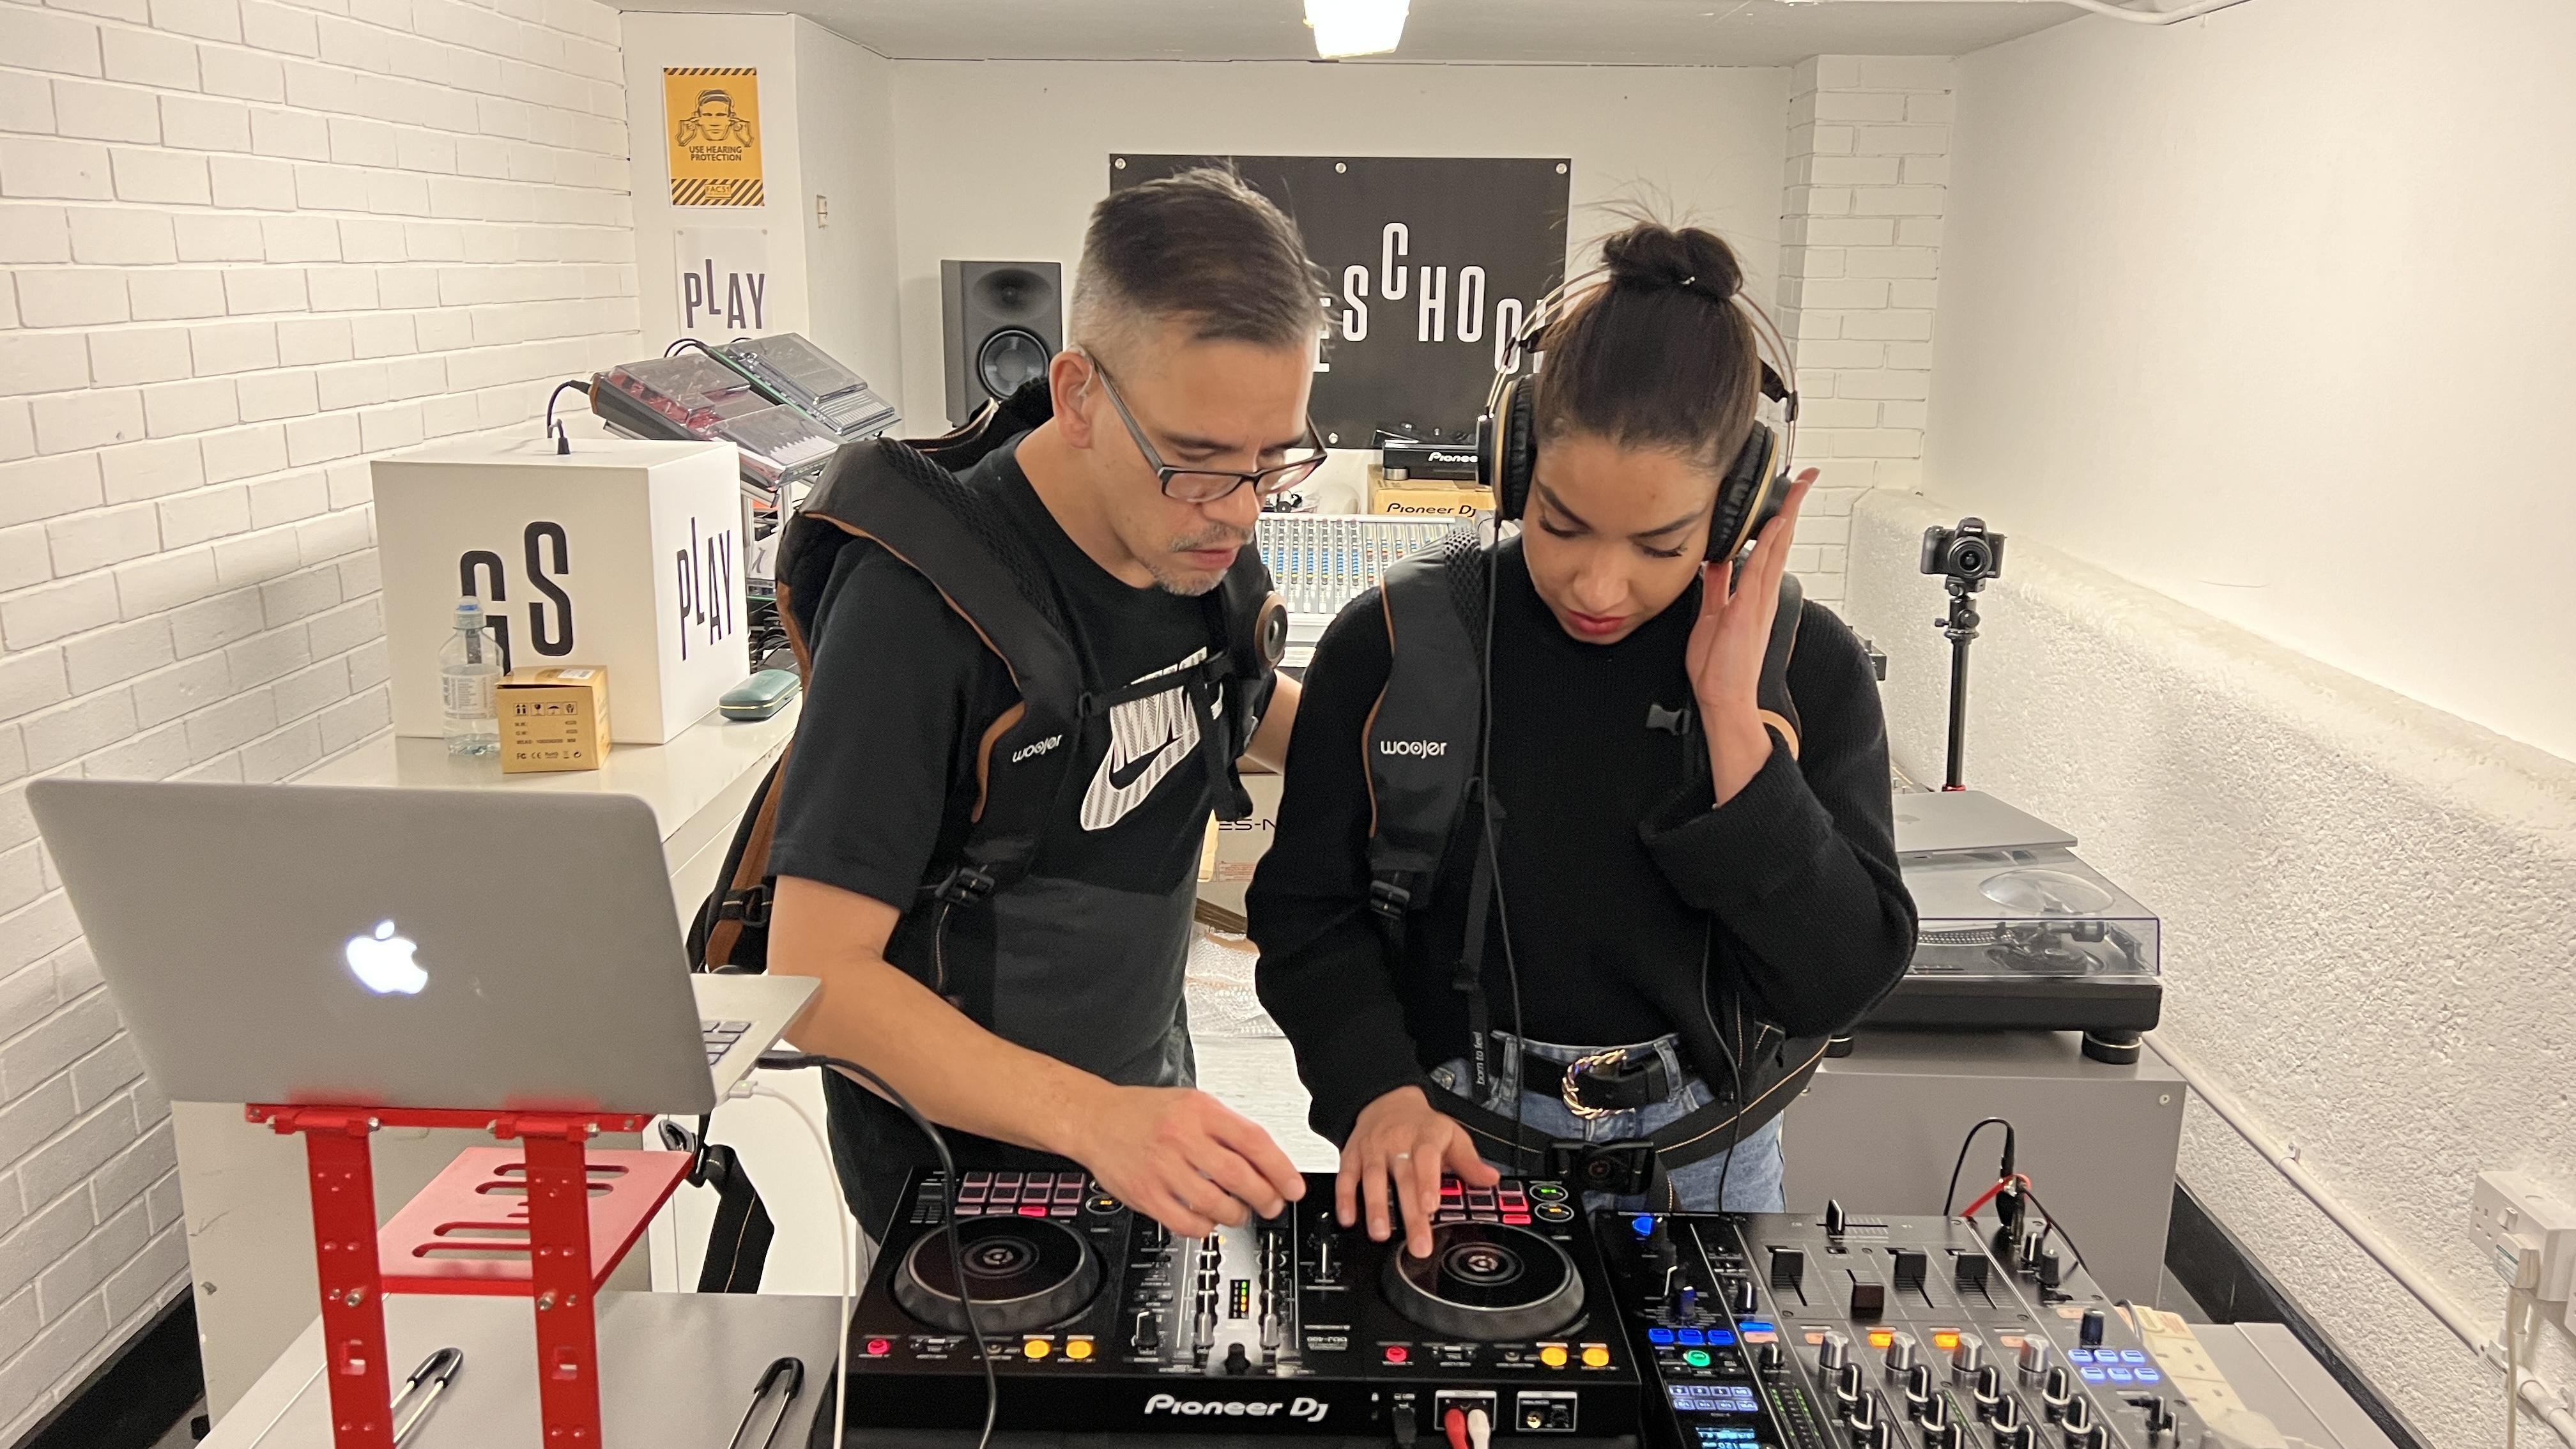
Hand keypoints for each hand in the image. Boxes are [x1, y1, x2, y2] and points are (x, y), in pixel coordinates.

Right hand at [1068, 1085, 1305, 1237]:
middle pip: (1239, 1176)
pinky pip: (1187, 1222)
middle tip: (1272, 1205)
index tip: (1293, 1187)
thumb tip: (1268, 1161)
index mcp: (1200, 1111)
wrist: (1095, 1119)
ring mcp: (1162, 1167)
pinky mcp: (1146, 1194)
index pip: (1254, 1142)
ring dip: (1237, 1215)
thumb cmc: (1145, 1112)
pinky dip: (1205, 1227)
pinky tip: (1208, 1220)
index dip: (1281, 1169)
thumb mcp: (1191, 1103)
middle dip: (1265, 1197)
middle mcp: (1181, 1137)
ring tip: (1240, 1214)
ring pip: (1216, 1204)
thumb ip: (1227, 1128)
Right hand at [1336, 1086, 1499, 1258]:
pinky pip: (1346, 1176)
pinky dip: (1345, 1197)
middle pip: (1403, 1178)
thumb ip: (1469, 1161)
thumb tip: (1490, 1180)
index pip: (1426, 1157)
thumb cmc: (1423, 1126)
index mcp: (1425, 1137)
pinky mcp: (1352, 1156)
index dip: (1427, 1182)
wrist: (1387, 1101)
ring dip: (1375, 1207)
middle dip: (1409, 1213)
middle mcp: (1397, 1143)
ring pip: (1372, 1178)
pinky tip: (1348, 1218)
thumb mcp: (1452, 1136)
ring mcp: (1373, 1150)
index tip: (1431, 1205)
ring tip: (1381, 1233)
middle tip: (1418, 1243)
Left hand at [1686, 470, 1815, 803]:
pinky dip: (1770, 542)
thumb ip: (1715, 588)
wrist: (1723, 697)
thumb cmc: (1718, 666)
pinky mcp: (1749, 608)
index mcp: (1752, 595)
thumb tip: (1713, 565)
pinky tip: (1776, 522)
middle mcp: (1761, 594)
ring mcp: (1759, 600)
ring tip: (1798, 487)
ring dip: (1787, 514)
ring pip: (1776, 547)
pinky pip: (1760, 568)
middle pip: (1780, 540)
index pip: (1767, 547)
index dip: (1776, 519)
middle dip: (1792, 507)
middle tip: (1804, 479)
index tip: (1784, 495)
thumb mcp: (1709, 615)